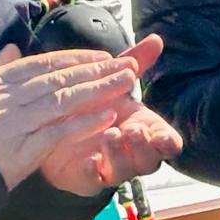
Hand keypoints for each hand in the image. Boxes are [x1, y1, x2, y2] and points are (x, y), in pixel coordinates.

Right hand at [0, 42, 154, 187]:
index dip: (75, 58)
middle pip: (58, 79)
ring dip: (98, 89)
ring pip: (63, 101)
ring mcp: (14, 123)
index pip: (41, 64)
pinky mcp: (22, 149)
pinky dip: (84, 123)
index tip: (102, 55)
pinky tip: (108, 115)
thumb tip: (13, 47)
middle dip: (96, 70)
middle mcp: (5, 99)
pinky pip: (59, 132)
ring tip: (125, 82)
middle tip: (126, 64)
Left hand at [32, 36, 181, 193]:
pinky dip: (94, 170)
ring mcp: (110, 166)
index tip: (163, 136)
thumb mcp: (111, 82)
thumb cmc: (90, 105)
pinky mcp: (86, 177)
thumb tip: (156, 39)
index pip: (165, 142)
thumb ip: (135, 63)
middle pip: (151, 160)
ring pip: (126, 170)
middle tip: (133, 129)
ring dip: (121, 155)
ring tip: (110, 135)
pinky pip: (95, 180)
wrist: (52, 127)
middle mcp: (130, 151)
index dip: (167, 141)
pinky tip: (89, 160)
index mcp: (141, 129)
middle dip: (145, 146)